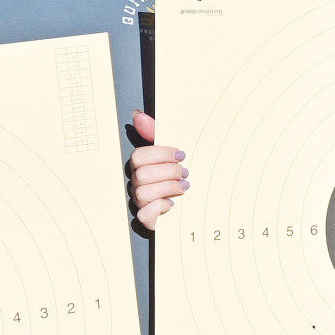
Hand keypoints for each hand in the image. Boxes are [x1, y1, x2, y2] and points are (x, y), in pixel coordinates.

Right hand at [127, 111, 189, 228]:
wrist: (197, 205)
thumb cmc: (179, 175)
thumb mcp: (171, 152)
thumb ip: (154, 133)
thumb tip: (137, 115)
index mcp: (141, 166)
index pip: (139, 156)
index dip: (161, 154)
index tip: (181, 155)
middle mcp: (137, 184)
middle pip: (142, 174)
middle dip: (168, 172)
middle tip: (185, 173)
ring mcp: (140, 202)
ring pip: (143, 193)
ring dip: (168, 188)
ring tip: (184, 187)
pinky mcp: (147, 220)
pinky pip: (144, 214)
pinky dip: (159, 208)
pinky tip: (171, 204)